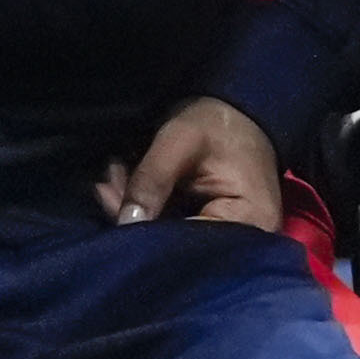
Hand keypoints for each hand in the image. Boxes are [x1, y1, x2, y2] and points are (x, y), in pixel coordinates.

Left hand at [99, 97, 282, 230]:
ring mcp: (232, 240)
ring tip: (112, 184)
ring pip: (173, 241)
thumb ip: (152, 180)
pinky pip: (175, 231)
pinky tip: (123, 191)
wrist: (239, 111)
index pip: (195, 246)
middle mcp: (250, 241)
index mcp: (253, 221)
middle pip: (183, 248)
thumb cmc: (218, 122)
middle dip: (139, 223)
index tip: (118, 214)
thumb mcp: (180, 141)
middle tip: (107, 190)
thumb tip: (123, 224)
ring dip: (139, 216)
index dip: (152, 235)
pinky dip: (148, 213)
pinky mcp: (214, 232)